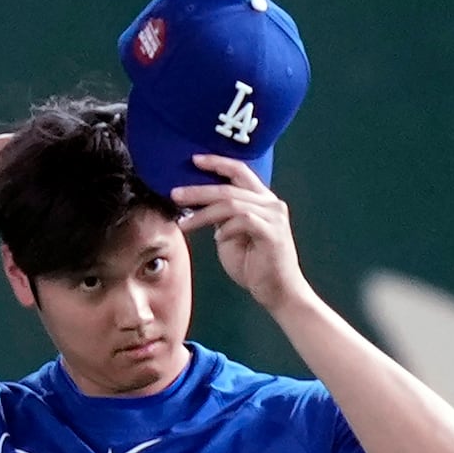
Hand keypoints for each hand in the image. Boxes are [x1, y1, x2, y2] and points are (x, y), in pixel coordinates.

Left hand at [172, 156, 309, 312]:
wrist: (278, 292)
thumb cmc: (255, 265)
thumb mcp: (231, 235)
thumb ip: (222, 217)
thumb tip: (198, 204)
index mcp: (262, 200)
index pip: (240, 172)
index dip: (217, 163)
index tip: (194, 160)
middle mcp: (271, 203)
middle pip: (229, 188)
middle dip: (198, 190)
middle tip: (175, 194)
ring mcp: (274, 217)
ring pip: (231, 203)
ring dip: (203, 212)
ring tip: (184, 222)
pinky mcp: (272, 232)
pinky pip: (242, 221)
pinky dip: (225, 229)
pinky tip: (217, 239)